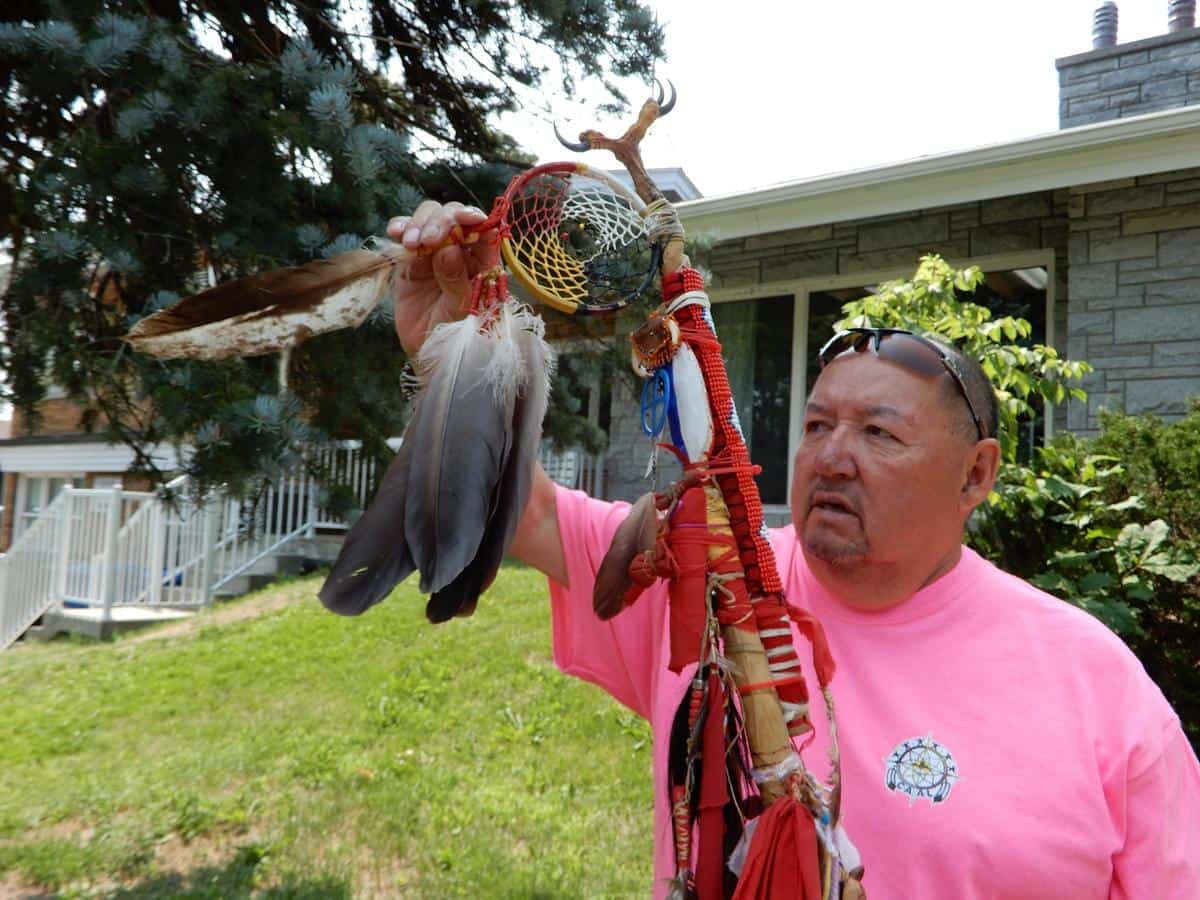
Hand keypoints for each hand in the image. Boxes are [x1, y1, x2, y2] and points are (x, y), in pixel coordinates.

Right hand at [387, 201, 499, 356]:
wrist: (431, 353)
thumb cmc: (458, 334)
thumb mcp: (463, 309)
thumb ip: (457, 279)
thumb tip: (449, 248)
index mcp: (482, 260)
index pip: (481, 228)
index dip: (472, 217)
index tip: (463, 219)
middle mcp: (460, 250)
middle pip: (452, 216)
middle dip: (441, 220)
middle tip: (427, 240)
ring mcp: (433, 252)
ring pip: (428, 218)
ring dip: (418, 223)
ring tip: (411, 244)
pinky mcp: (410, 259)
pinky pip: (405, 234)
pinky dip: (400, 227)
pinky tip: (395, 233)